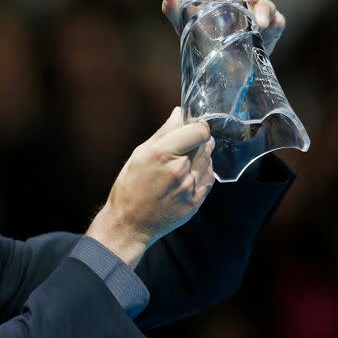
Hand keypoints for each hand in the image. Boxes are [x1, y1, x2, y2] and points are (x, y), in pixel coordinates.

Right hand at [85, 107, 214, 268]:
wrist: (130, 224)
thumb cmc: (129, 187)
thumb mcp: (139, 154)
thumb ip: (163, 133)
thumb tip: (179, 114)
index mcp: (162, 154)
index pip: (198, 130)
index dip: (197, 126)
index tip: (192, 127)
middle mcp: (179, 169)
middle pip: (204, 144)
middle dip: (196, 142)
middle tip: (183, 146)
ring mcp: (189, 187)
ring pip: (207, 161)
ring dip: (200, 157)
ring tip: (182, 164)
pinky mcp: (196, 201)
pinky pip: (208, 179)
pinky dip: (201, 173)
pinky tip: (187, 176)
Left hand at [161, 0, 285, 53]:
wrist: (213, 62)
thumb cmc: (199, 34)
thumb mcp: (184, 22)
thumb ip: (173, 8)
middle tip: (255, 11)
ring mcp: (261, 12)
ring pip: (270, 5)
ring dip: (266, 13)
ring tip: (260, 26)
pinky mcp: (271, 29)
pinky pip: (279, 22)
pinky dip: (275, 26)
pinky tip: (267, 34)